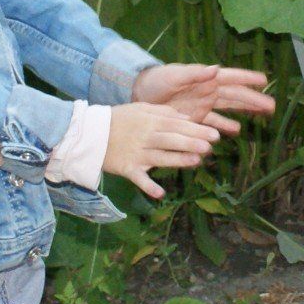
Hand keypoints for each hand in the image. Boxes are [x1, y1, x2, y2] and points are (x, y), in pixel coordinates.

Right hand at [103, 102, 218, 199]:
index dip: (196, 129)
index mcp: (150, 121)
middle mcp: (145, 137)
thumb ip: (163, 112)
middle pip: (171, 140)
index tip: (214, 135)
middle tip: (210, 147)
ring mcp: (136, 154)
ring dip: (177, 160)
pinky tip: (160, 194)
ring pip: (160, 157)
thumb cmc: (118, 120)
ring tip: (195, 162)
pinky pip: (139, 179)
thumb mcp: (140, 109)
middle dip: (191, 143)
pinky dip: (148, 187)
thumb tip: (186, 117)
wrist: (89, 134)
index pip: (177, 125)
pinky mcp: (127, 168)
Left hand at [132, 64, 276, 135]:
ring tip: (263, 116)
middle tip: (273, 105)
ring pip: (230, 108)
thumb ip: (194, 74)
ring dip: (245, 112)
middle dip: (254, 99)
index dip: (247, 78)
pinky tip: (236, 130)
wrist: (140, 94)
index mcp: (206, 78)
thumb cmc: (156, 80)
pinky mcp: (197, 118)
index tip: (265, 80)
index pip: (231, 77)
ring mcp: (204, 105)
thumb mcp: (173, 76)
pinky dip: (225, 126)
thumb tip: (215, 69)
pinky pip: (215, 122)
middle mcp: (209, 91)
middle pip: (236, 95)